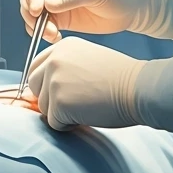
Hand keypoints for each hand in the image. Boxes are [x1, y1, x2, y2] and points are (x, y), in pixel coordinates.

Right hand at [19, 0, 172, 41]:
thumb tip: (48, 4)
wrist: (134, 8)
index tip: (38, 9)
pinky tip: (56, 38)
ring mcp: (57, 3)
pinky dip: (44, 34)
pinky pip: (44, 27)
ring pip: (34, 15)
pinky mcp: (63, 19)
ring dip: (37, 26)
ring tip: (53, 34)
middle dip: (32, 13)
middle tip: (44, 26)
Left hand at [27, 38, 172, 134]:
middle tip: (76, 102)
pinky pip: (54, 123)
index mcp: (62, 46)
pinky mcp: (58, 102)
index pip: (36, 66)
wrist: (138, 88)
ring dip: (61, 113)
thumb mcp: (87, 61)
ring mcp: (54, 80)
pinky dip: (69, 125)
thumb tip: (43, 90)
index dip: (46, 83)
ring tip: (87, 105)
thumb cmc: (120, 78)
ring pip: (43, 107)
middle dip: (50, 99)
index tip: (61, 92)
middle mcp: (54, 59)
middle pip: (34, 86)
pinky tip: (88, 114)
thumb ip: (65, 68)